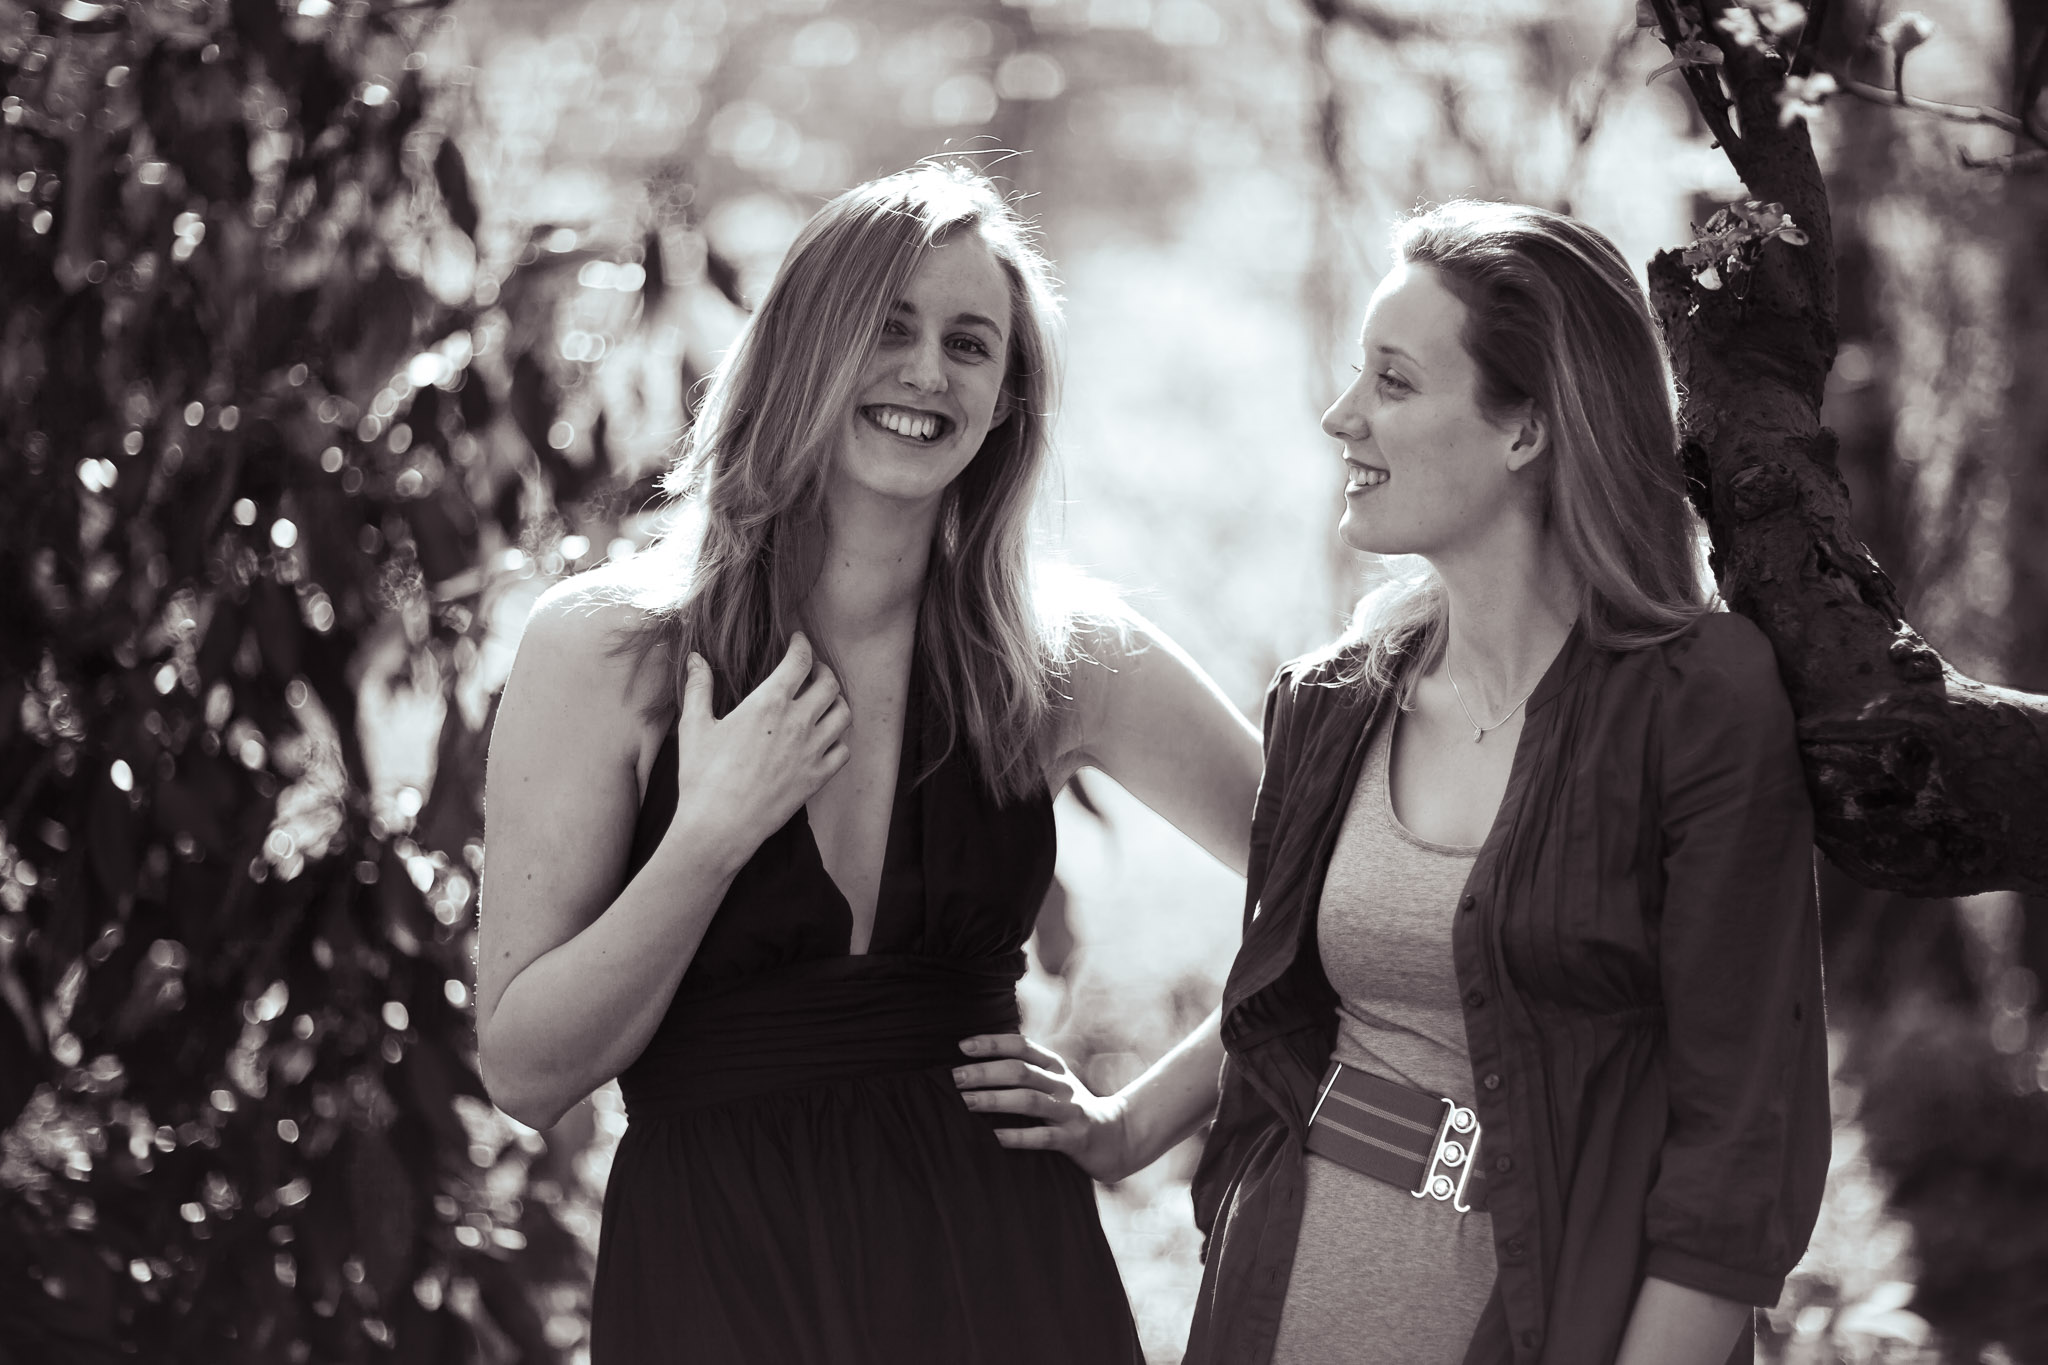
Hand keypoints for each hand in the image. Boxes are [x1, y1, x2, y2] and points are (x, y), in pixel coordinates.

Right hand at [669, 633, 851, 854]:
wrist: (719, 826)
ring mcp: (812, 751)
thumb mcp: (694, 726)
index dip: (802, 644)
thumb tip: (695, 658)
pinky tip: (825, 738)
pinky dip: (839, 739)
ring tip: (823, 701)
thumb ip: (699, 687)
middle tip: (812, 670)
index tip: (798, 640)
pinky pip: (843, 751)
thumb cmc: (702, 776)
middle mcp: (798, 723)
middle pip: (829, 683)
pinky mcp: (817, 777)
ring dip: (836, 701)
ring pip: (843, 714)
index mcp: (769, 703)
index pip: (800, 660)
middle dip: (823, 670)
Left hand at [954, 1034, 1135, 1182]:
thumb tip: (975, 1064)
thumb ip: (1025, 1072)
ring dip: (995, 1100)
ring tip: (966, 1103)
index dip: (992, 1043)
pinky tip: (995, 1136)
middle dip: (985, 1073)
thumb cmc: (1070, 1109)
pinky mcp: (1073, 1138)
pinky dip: (1018, 1135)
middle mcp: (1062, 1084)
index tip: (963, 1046)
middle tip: (955, 1078)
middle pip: (1020, 1071)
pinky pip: (1043, 1136)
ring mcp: (1069, 1111)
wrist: (1116, 1137)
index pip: (1021, 1046)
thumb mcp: (1053, 1083)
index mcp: (1054, 1066)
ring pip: (1029, 1100)